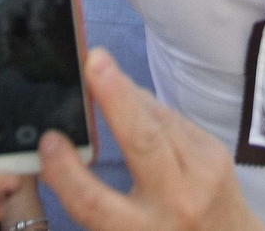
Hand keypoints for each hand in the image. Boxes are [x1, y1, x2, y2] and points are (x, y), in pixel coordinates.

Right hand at [40, 47, 264, 230]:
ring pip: (158, 120)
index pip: (95, 203)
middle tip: (94, 62)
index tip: (49, 141)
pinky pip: (173, 119)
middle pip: (142, 142)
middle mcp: (176, 203)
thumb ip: (97, 200)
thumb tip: (61, 144)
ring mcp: (202, 173)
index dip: (67, 172)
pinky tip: (130, 97)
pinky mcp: (215, 152)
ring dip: (127, 92)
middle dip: (117, 98)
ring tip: (100, 68)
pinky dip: (147, 106)